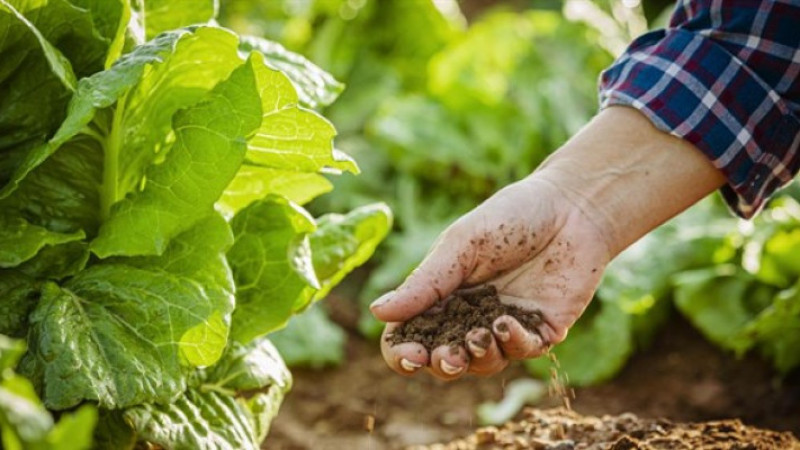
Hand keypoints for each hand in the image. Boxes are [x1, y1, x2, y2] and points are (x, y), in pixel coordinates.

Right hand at [370, 106, 725, 379]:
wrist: (572, 207)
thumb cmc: (511, 217)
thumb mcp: (460, 245)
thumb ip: (425, 283)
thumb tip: (377, 311)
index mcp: (442, 296)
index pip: (411, 336)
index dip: (404, 354)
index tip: (409, 356)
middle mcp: (470, 316)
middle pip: (444, 359)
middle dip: (440, 364)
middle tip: (443, 356)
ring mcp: (506, 327)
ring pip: (483, 364)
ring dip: (476, 358)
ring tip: (477, 337)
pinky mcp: (542, 330)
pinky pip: (522, 352)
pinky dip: (512, 345)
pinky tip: (507, 324)